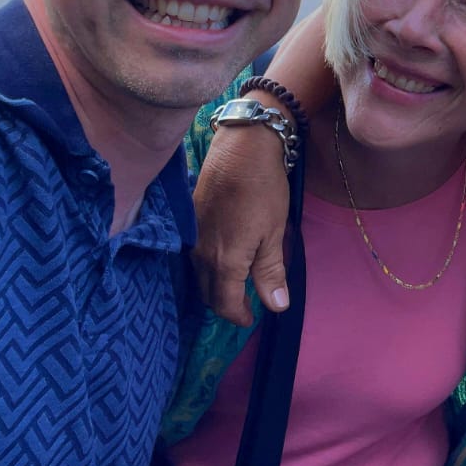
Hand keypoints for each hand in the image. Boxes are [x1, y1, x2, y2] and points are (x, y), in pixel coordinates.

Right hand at [193, 104, 289, 325]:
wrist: (241, 147)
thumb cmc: (263, 189)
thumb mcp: (274, 232)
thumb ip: (270, 272)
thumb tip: (276, 307)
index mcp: (224, 261)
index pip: (224, 303)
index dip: (237, 315)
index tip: (249, 318)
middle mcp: (200, 253)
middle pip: (207, 293)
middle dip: (224, 304)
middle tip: (244, 304)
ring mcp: (191, 235)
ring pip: (197, 274)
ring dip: (214, 285)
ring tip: (235, 283)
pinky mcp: (189, 219)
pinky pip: (193, 255)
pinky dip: (206, 265)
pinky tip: (221, 257)